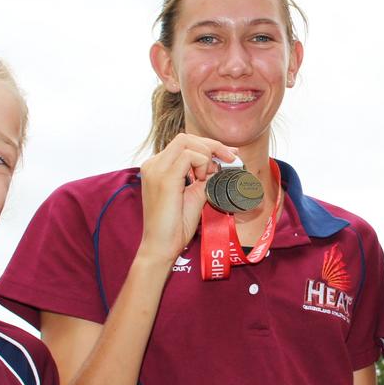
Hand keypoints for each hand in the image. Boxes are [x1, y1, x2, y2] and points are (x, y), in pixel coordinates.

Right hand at [138, 134, 236, 262]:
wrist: (161, 246)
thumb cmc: (175, 226)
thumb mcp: (193, 195)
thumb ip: (204, 178)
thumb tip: (220, 166)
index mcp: (157, 167)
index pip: (183, 144)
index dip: (208, 146)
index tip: (228, 155)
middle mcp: (153, 164)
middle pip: (185, 138)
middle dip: (212, 145)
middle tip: (230, 158)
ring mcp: (156, 169)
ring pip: (186, 142)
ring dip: (206, 155)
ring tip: (207, 177)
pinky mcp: (164, 177)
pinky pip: (189, 156)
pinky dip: (202, 163)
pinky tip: (202, 180)